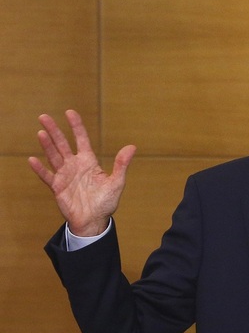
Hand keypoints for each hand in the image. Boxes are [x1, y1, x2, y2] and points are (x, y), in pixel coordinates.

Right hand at [28, 110, 135, 235]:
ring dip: (47, 145)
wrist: (94, 220)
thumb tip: (132, 147)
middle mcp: (75, 165)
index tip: (70, 112)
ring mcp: (65, 175)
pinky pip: (47, 176)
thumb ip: (122, 164)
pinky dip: (40, 169)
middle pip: (63, 144)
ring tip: (40, 132)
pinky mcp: (57, 187)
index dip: (76, 126)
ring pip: (53, 156)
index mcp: (89, 161)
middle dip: (55, 131)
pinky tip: (32, 160)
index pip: (81, 139)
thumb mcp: (116, 182)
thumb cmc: (106, 202)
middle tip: (44, 117)